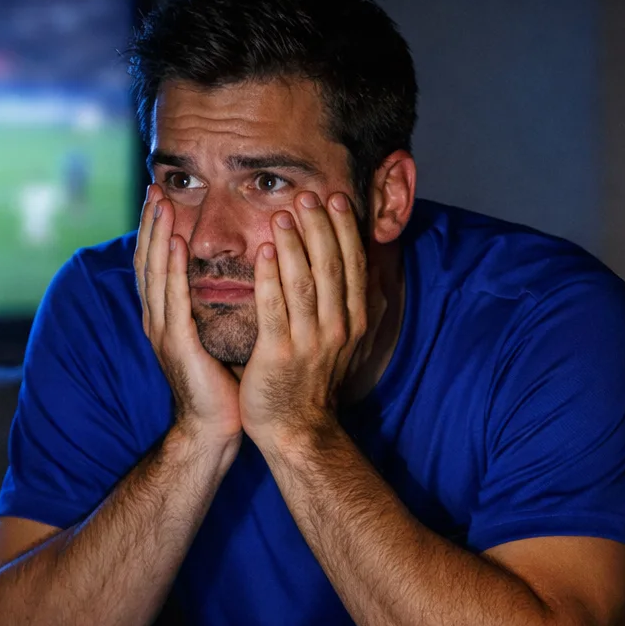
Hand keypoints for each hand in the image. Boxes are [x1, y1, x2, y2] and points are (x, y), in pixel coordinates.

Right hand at [133, 186, 241, 446]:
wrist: (213, 428)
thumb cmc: (222, 384)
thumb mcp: (216, 335)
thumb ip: (215, 305)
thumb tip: (238, 272)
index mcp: (167, 317)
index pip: (158, 264)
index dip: (157, 231)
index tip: (164, 198)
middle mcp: (158, 320)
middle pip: (148, 261)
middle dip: (151, 224)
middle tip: (155, 188)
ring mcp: (163, 332)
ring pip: (156, 273)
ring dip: (158, 237)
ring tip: (162, 204)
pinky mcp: (177, 344)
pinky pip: (173, 300)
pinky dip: (173, 270)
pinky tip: (177, 246)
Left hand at [239, 191, 369, 449]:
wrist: (296, 430)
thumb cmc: (311, 382)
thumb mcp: (342, 340)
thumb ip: (347, 305)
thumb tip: (361, 267)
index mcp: (353, 322)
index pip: (352, 266)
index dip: (345, 230)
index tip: (335, 199)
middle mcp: (337, 329)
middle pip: (332, 267)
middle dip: (320, 227)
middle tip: (308, 195)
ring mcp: (309, 342)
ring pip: (304, 282)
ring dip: (294, 244)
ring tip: (284, 213)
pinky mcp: (279, 354)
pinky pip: (274, 308)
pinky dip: (269, 277)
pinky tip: (263, 251)